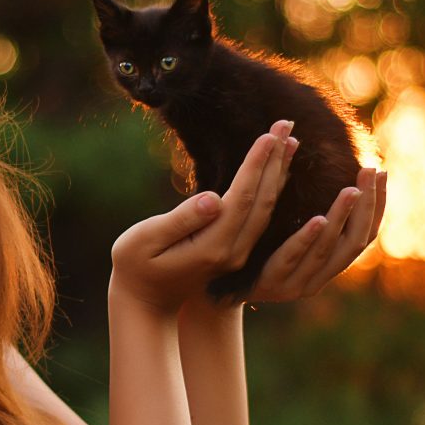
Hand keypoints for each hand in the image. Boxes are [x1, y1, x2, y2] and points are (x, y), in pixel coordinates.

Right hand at [109, 120, 297, 315]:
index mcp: (212, 247)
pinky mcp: (235, 251)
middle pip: (261, 202)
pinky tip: (277, 171)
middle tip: (286, 123)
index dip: (255, 166)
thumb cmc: (135, 266)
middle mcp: (232, 252)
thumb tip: (212, 198)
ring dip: (278, 173)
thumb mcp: (145, 241)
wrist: (145, 301)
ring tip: (290, 139)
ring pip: (266, 209)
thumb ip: (180, 220)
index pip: (241, 199)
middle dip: (274, 161)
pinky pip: (260, 217)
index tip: (268, 135)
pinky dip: (270, 189)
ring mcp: (236, 254)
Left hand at [249, 167, 386, 302]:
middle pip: (354, 242)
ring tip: (352, 190)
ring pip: (326, 249)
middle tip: (370, 172)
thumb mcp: (282, 229)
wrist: (216, 286)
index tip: (382, 172)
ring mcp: (295, 284)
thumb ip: (302, 207)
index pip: (364, 235)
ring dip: (342, 217)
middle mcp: (318, 278)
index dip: (376, 206)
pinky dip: (307, 239)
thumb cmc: (252, 252)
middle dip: (366, 206)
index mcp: (326, 266)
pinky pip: (291, 258)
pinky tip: (318, 219)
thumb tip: (314, 156)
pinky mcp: (270, 283)